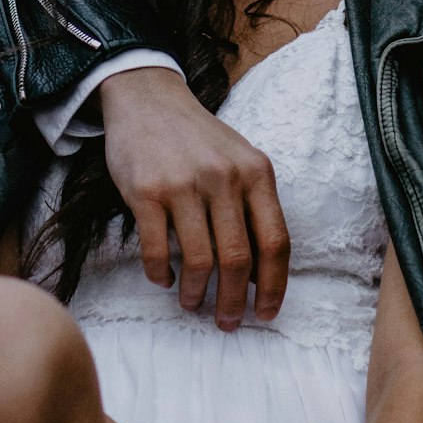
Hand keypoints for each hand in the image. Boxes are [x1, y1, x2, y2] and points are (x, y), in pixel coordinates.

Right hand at [99, 66, 289, 331]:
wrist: (149, 99)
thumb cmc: (199, 139)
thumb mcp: (239, 160)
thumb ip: (253, 206)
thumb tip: (259, 274)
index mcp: (256, 172)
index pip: (276, 241)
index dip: (273, 286)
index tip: (265, 314)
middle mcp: (224, 177)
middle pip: (238, 259)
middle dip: (233, 302)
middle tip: (226, 322)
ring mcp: (184, 184)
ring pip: (200, 261)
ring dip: (197, 294)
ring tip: (192, 303)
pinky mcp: (147, 192)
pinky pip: (158, 251)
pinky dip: (161, 275)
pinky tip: (164, 279)